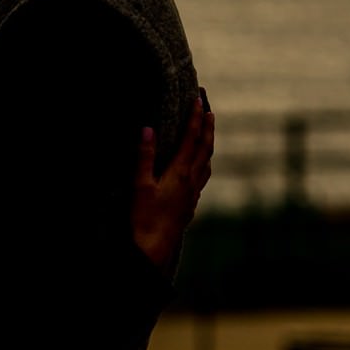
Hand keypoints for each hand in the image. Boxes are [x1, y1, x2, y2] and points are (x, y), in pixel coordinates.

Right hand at [132, 89, 213, 271]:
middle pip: (205, 148)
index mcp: (180, 173)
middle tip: (209, 109)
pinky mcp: (190, 204)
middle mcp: (191, 181)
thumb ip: (145, 156)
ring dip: (209, 144)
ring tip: (209, 133)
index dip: (195, 118)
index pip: (191, 139)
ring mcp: (193, 193)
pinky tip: (201, 167)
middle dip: (207, 127)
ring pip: (207, 163)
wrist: (154, 249)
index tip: (199, 100)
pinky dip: (205, 163)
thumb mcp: (140, 185)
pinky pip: (204, 177)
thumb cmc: (144, 218)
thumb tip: (148, 129)